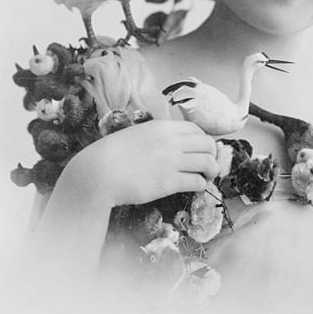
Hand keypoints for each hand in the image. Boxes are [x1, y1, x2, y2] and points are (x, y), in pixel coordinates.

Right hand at [65, 119, 219, 207]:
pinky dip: (202, 184)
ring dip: (212, 170)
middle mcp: (172, 141)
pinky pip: (197, 181)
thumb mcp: (138, 134)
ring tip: (208, 176)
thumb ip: (156, 136)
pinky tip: (197, 186)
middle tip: (209, 163)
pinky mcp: (169, 182)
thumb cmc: (112, 154)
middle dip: (212, 154)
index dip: (202, 140)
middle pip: (207, 144)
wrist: (100, 171)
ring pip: (207, 162)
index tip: (201, 149)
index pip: (196, 129)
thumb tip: (169, 141)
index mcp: (163, 127)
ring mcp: (172, 161)